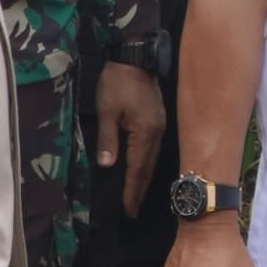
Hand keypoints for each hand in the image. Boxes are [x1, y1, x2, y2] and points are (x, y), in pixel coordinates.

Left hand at [91, 63, 167, 216]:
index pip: (137, 169)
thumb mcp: (107, 111)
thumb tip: (108, 166)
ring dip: (143, 178)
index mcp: (145, 133)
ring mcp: (159, 127)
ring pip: (151, 160)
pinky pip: (152, 149)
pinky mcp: (158, 121)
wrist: (135, 57)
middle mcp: (156, 133)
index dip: (131, 190)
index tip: (127, 209)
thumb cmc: (118, 82)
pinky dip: (145, 164)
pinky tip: (140, 169)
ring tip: (134, 195)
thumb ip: (108, 140)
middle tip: (131, 210)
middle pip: (147, 168)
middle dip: (138, 190)